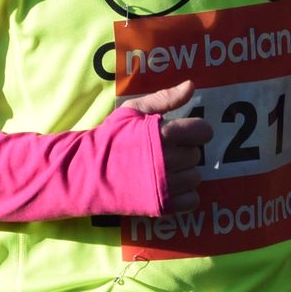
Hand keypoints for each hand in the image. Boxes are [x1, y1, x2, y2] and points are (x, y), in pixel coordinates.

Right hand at [116, 78, 211, 210]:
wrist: (87, 172)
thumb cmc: (110, 138)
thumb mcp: (132, 111)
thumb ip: (164, 98)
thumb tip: (191, 86)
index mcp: (162, 134)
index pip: (203, 131)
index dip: (195, 131)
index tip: (183, 134)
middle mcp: (167, 159)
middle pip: (196, 155)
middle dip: (183, 151)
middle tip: (164, 152)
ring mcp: (165, 185)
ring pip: (195, 177)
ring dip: (184, 173)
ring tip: (164, 170)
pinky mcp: (162, 205)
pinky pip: (192, 200)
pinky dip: (184, 195)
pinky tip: (168, 187)